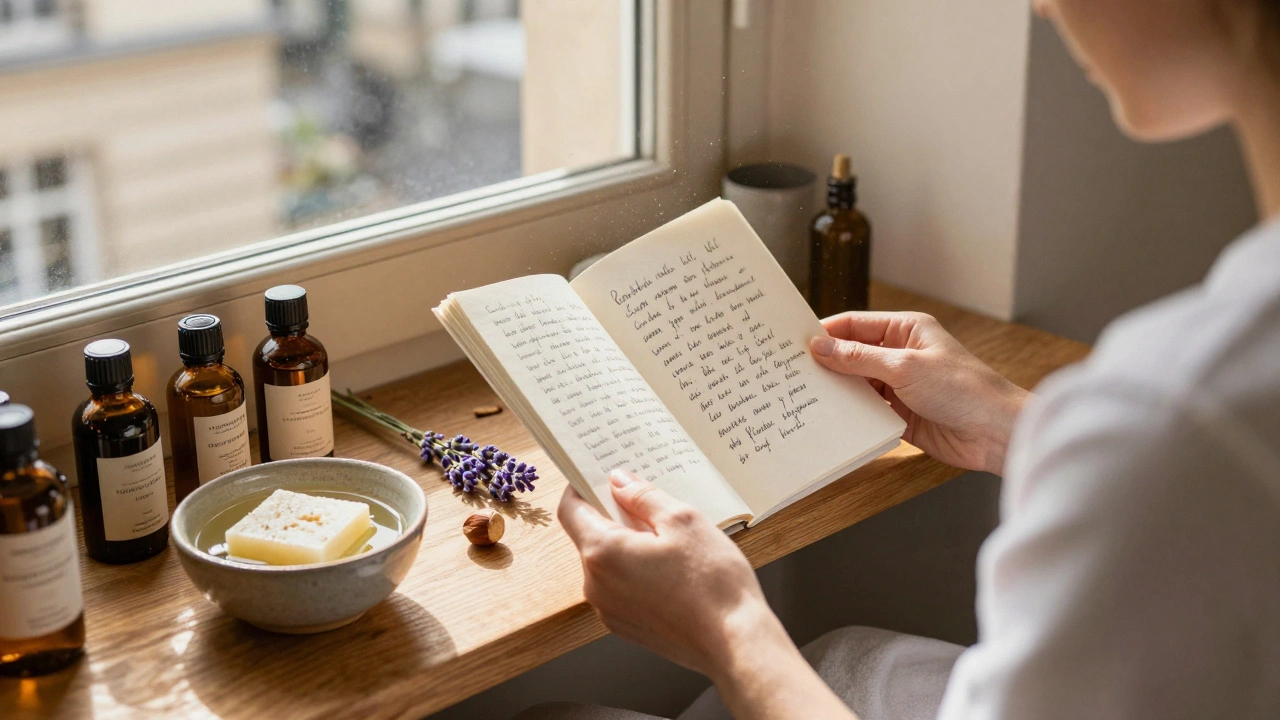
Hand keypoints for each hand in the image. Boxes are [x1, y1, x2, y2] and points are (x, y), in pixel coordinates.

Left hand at [557, 470, 778, 676]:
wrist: (735, 644)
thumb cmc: (712, 583)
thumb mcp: (683, 520)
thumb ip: (643, 496)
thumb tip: (619, 481)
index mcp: (603, 553)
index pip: (570, 510)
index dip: (580, 487)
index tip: (597, 475)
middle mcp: (596, 585)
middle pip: (590, 536)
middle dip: (612, 515)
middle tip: (646, 502)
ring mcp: (609, 610)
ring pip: (607, 563)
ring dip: (627, 544)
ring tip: (667, 538)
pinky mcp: (626, 626)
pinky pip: (620, 587)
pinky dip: (635, 571)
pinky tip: (670, 568)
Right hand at [809, 311, 1027, 473]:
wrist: (995, 433)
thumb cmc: (963, 389)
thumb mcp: (905, 367)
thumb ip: (859, 358)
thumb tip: (821, 346)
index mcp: (906, 330)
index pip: (856, 324)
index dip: (826, 331)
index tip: (794, 342)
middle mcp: (900, 355)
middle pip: (852, 354)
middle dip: (826, 363)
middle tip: (791, 372)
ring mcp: (900, 386)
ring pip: (857, 384)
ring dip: (836, 391)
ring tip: (802, 396)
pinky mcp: (900, 414)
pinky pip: (866, 411)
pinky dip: (849, 414)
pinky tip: (828, 418)